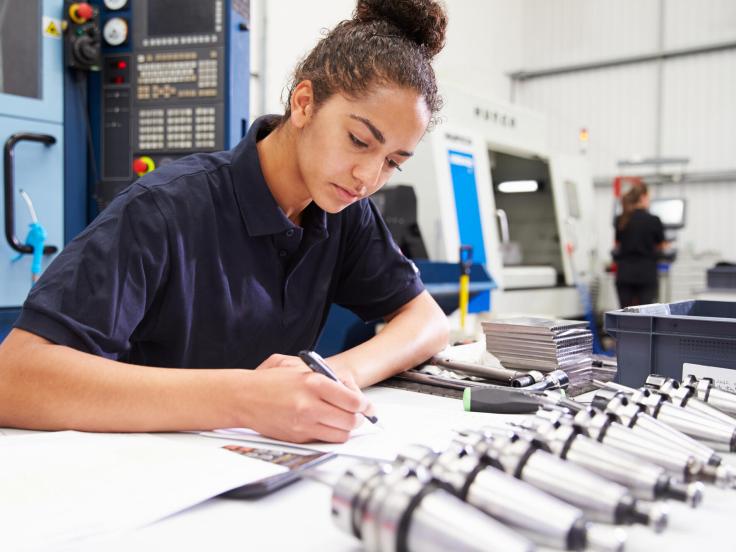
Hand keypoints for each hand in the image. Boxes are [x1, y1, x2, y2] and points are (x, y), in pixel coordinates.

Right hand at [243, 354, 374, 442]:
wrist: (243, 397)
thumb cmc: (270, 381)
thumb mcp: (299, 367)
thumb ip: (327, 376)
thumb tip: (351, 388)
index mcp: (313, 382)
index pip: (352, 400)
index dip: (365, 405)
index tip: (367, 405)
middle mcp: (310, 405)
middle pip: (351, 420)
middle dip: (360, 418)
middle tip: (359, 414)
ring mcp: (304, 423)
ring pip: (341, 434)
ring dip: (347, 429)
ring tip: (344, 420)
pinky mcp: (298, 437)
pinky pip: (325, 440)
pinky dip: (332, 435)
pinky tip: (329, 425)